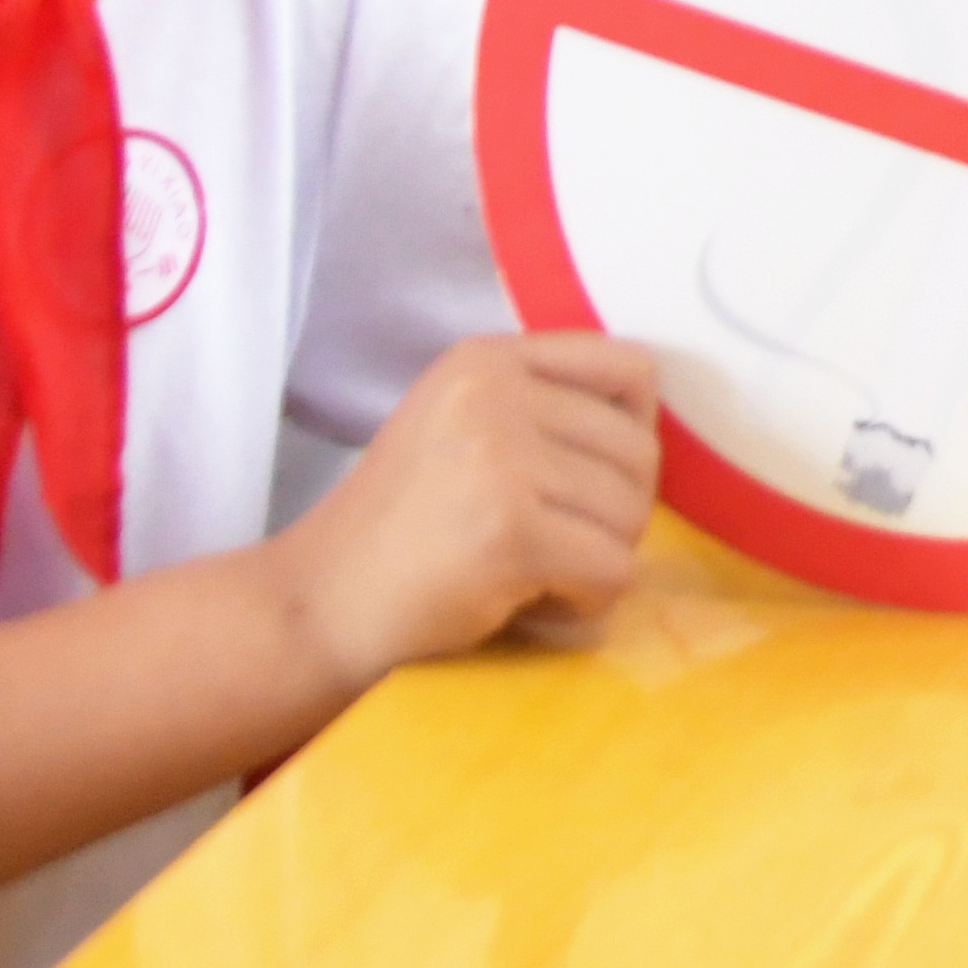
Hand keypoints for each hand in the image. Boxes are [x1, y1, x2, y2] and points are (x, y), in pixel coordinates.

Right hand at [267, 331, 657, 689]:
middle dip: (616, 513)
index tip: (586, 480)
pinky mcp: (509, 533)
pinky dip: (585, 602)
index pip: (629, 370)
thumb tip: (653, 421)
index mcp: (485, 360)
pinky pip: (612, 570)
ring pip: (632, 514)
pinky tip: (533, 603)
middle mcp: (493, 393)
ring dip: (598, 561)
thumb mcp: (464, 430)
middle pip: (639, 450)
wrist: (314, 607)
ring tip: (533, 575)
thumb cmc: (400, 530)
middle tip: (554, 546)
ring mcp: (499, 460)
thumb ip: (544, 409)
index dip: (630, 434)